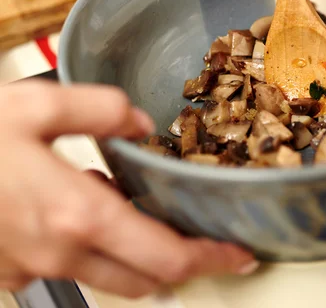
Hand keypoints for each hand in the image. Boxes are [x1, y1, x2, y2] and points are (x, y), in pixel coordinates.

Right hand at [0, 82, 255, 296]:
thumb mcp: (35, 106)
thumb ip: (99, 110)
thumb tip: (140, 122)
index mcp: (75, 213)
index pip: (164, 258)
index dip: (209, 259)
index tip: (239, 255)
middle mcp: (58, 252)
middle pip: (143, 281)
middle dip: (179, 263)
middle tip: (200, 235)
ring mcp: (31, 268)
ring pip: (106, 279)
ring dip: (135, 257)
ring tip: (136, 213)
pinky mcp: (9, 270)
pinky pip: (66, 266)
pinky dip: (90, 248)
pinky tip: (79, 207)